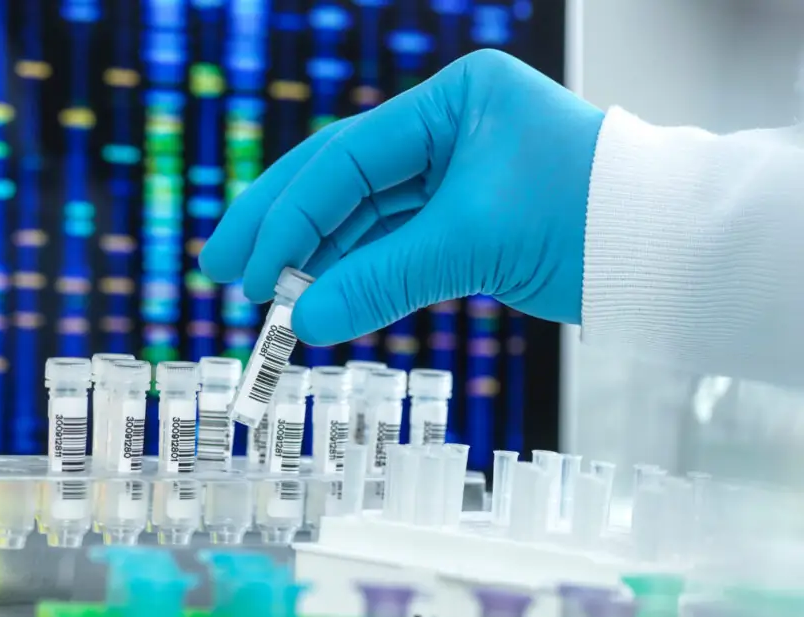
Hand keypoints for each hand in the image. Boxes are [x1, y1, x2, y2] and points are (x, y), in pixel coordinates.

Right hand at [200, 50, 604, 345]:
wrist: (666, 252)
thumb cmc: (590, 220)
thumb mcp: (476, 243)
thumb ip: (384, 280)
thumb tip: (304, 322)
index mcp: (453, 101)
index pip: (348, 157)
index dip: (291, 216)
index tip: (250, 270)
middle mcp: (446, 127)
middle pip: (339, 175)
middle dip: (279, 223)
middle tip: (221, 267)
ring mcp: (452, 171)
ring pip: (362, 213)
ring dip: (312, 254)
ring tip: (259, 292)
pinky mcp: (462, 214)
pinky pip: (393, 241)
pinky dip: (355, 271)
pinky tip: (316, 296)